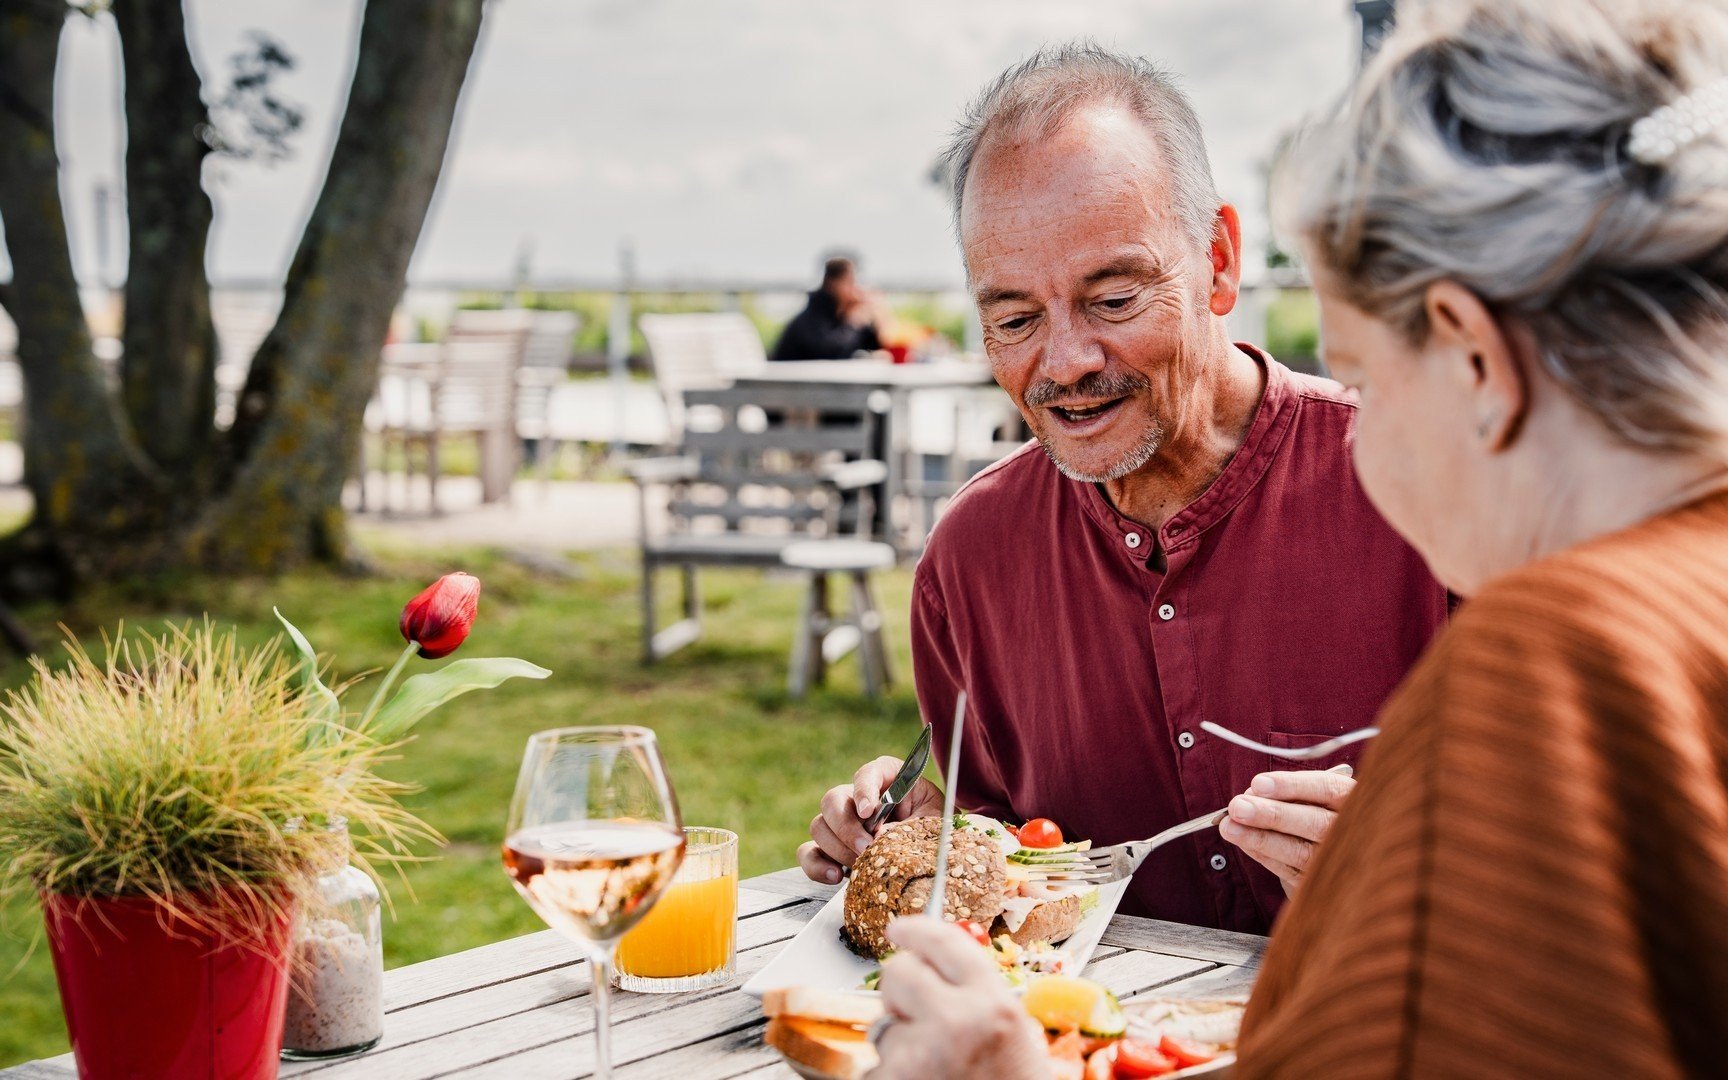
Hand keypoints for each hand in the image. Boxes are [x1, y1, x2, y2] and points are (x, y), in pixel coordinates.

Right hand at [797, 756, 943, 883]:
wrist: (933, 854)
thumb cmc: (935, 830)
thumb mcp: (934, 823)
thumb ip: (912, 825)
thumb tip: (880, 837)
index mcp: (888, 780)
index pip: (868, 773)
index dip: (864, 788)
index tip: (868, 810)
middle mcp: (859, 798)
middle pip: (833, 800)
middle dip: (846, 826)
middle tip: (865, 847)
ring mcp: (842, 824)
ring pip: (819, 826)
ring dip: (836, 848)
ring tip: (859, 866)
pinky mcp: (832, 849)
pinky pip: (808, 853)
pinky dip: (817, 866)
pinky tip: (836, 876)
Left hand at [866, 918, 1049, 1079]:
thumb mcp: (1013, 1029)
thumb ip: (976, 991)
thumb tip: (930, 960)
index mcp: (993, 1003)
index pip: (944, 942)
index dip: (916, 929)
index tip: (900, 928)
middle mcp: (957, 1022)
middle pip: (898, 971)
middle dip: (901, 989)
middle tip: (918, 1014)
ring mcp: (920, 1054)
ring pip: (883, 1020)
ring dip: (899, 1038)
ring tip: (932, 1066)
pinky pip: (876, 1061)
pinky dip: (890, 1071)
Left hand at [1218, 768, 1354, 894]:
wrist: (1337, 859)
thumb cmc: (1316, 814)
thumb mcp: (1313, 797)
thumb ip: (1288, 794)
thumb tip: (1252, 794)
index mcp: (1352, 800)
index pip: (1328, 789)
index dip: (1293, 786)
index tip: (1258, 783)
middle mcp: (1350, 832)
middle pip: (1316, 823)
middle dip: (1272, 814)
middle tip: (1238, 807)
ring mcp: (1338, 862)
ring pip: (1300, 852)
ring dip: (1260, 838)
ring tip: (1230, 827)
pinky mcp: (1320, 885)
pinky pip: (1289, 871)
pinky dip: (1263, 855)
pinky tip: (1243, 841)